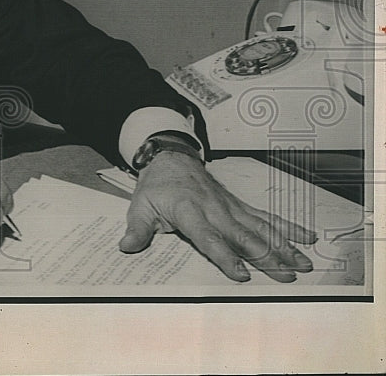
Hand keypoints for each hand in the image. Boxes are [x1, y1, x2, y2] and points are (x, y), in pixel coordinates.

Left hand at [119, 150, 316, 281]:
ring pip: (260, 228)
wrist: (171, 157)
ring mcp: (230, 207)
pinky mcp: (239, 206)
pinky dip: (287, 227)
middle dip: (266, 257)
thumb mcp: (139, 205)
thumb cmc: (156, 185)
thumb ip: (137, 229)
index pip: (208, 237)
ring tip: (304, 263)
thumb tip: (127, 247)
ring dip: (283, 246)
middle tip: (287, 276)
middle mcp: (214, 209)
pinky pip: (265, 217)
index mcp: (188, 210)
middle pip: (242, 236)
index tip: (241, 274)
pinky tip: (306, 237)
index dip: (224, 256)